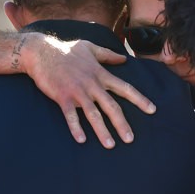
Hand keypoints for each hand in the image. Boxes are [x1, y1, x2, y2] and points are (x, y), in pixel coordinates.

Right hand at [26, 36, 155, 148]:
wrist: (42, 51)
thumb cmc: (66, 50)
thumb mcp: (90, 48)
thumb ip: (108, 55)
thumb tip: (124, 59)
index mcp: (101, 74)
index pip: (125, 88)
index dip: (140, 99)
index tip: (152, 110)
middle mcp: (92, 84)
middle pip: (111, 106)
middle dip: (122, 124)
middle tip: (130, 139)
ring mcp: (77, 91)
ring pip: (93, 114)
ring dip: (102, 131)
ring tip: (110, 145)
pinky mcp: (62, 97)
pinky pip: (71, 116)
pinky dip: (76, 127)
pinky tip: (82, 140)